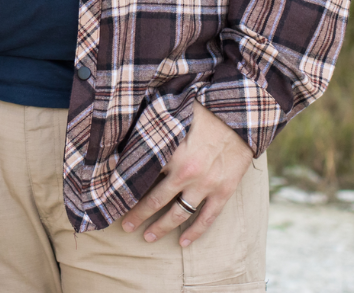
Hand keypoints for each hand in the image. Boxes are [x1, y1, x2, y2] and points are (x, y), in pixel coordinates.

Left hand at [121, 100, 252, 245]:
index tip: (113, 195)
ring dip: (161, 228)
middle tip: (124, 226)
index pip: (142, 174)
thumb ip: (153, 122)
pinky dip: (194, 232)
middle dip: (138, 215)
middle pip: (155, 200)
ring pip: (178, 214)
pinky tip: (182, 242)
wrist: (240, 117)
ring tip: (148, 237)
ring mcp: (205, 186)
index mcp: (171, 151)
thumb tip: (127, 125)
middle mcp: (186, 173)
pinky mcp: (223, 192)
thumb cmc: (204, 111)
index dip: (126, 185)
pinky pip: (206, 218)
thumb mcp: (173, 112)